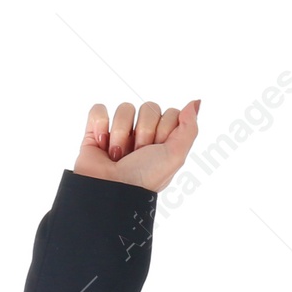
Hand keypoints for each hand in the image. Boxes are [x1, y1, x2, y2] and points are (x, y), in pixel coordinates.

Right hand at [72, 99, 200, 191]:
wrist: (112, 189)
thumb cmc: (146, 177)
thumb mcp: (176, 155)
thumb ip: (190, 128)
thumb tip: (196, 102)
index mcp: (164, 140)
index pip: (170, 113)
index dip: (164, 129)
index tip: (158, 149)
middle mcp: (143, 134)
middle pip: (149, 107)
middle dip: (144, 132)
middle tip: (137, 153)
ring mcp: (120, 131)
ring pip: (125, 108)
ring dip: (122, 134)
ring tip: (119, 155)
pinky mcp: (96, 130)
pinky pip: (99, 110)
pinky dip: (100, 126)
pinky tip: (102, 144)